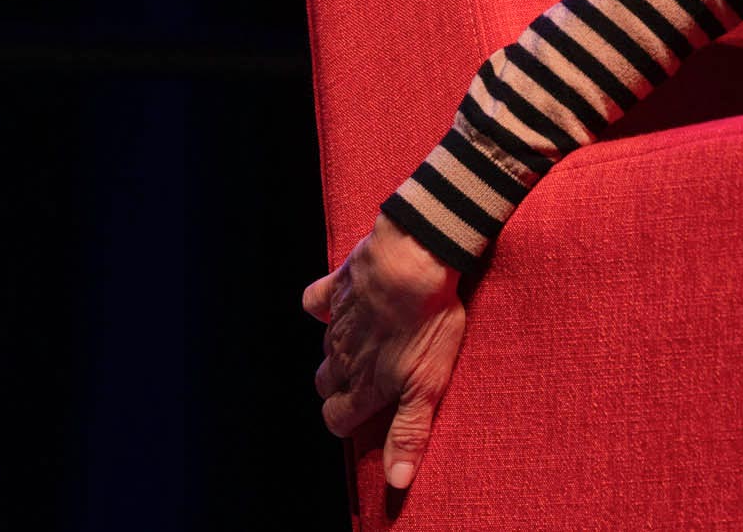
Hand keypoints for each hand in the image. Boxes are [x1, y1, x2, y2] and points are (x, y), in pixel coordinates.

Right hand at [304, 212, 469, 493]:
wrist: (413, 262)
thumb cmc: (426, 324)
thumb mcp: (427, 385)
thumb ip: (409, 432)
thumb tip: (397, 480)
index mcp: (364, 384)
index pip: (338, 418)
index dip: (347, 421)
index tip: (361, 416)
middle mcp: (343, 357)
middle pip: (327, 383)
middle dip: (340, 387)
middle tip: (364, 378)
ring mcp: (336, 323)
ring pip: (326, 347)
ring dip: (340, 348)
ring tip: (367, 340)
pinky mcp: (336, 288)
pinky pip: (316, 302)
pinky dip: (324, 304)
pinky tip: (342, 301)